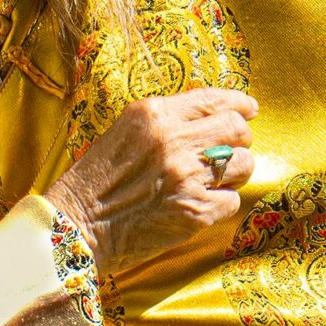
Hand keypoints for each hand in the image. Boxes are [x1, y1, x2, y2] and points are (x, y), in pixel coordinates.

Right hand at [46, 89, 256, 274]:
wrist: (77, 225)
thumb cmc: (97, 180)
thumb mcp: (126, 132)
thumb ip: (166, 121)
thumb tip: (212, 117)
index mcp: (154, 114)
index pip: (215, 100)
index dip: (240, 105)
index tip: (248, 110)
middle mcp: (174, 141)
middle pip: (237, 129)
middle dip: (239, 140)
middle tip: (230, 151)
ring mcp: (187, 177)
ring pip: (243, 164)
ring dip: (234, 173)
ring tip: (215, 180)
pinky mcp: (194, 212)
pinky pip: (232, 201)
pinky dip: (221, 204)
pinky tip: (200, 205)